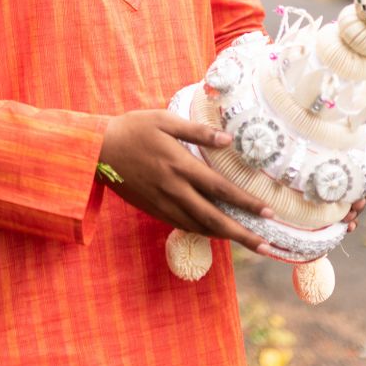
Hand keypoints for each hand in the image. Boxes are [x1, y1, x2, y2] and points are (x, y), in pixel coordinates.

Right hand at [99, 110, 277, 255]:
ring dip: (225, 237)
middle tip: (267, 246)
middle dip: (243, 234)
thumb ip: (197, 131)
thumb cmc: (133, 128)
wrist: (96, 150)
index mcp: (180, 165)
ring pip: (199, 227)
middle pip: (215, 218)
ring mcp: (163, 203)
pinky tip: (214, 233)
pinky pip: (182, 225)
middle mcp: (174, 189)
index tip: (268, 212)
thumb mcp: (164, 120)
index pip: (221, 189)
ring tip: (247, 243)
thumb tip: (228, 140)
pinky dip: (202, 232)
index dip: (246, 202)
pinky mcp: (153, 209)